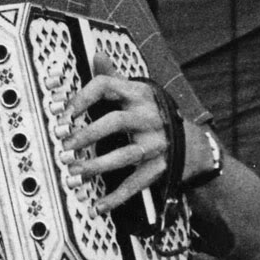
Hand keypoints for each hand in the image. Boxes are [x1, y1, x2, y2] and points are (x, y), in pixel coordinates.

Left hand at [51, 53, 169, 213]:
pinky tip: (100, 205)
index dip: (82, 97)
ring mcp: (158, 143)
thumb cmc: (154, 114)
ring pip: (126, 154)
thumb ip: (114, 76)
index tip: (63, 112)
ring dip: (97, 165)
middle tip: (65, 144)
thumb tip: (97, 54)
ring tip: (74, 172)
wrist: (196, 143)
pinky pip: (138, 182)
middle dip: (87, 134)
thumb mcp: (138, 92)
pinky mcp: (162, 167)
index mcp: (139, 94)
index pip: (107, 86)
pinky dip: (118, 196)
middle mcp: (149, 117)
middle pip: (116, 122)